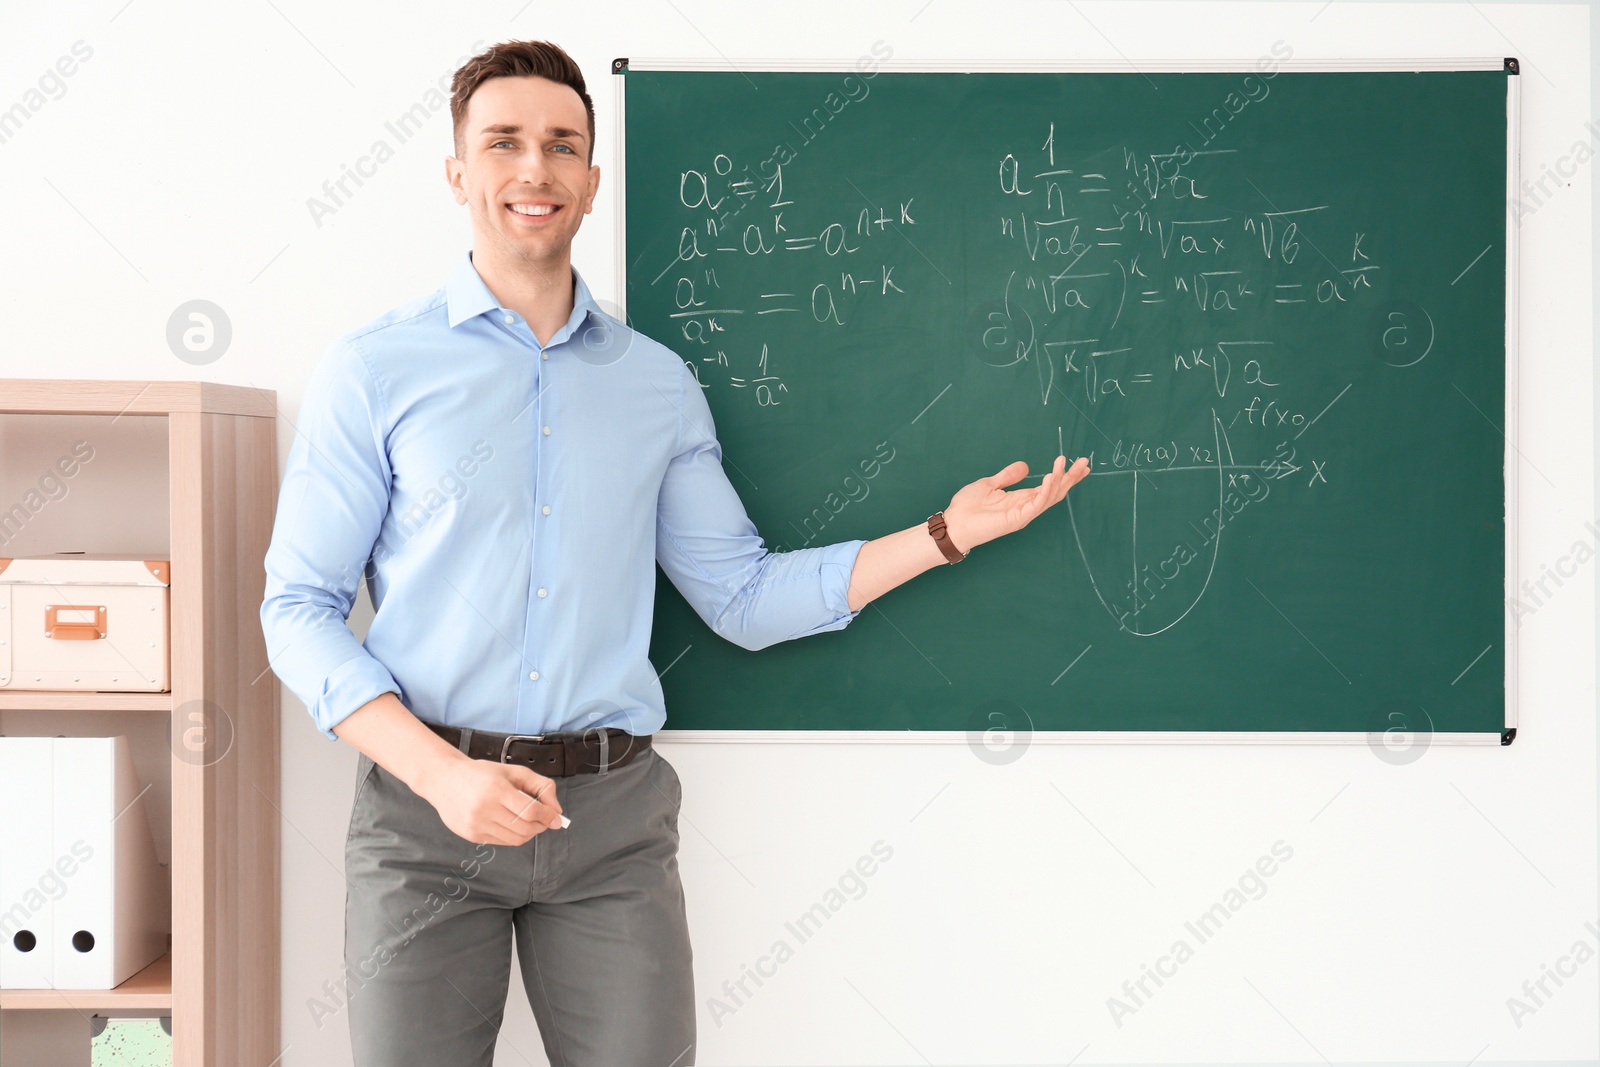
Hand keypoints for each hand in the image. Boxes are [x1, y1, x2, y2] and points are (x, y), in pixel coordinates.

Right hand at [418, 756, 564, 845]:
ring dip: (529, 833)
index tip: (557, 818)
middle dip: (541, 826)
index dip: (548, 816)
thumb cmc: (481, 773)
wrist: (444, 780)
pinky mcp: (471, 836)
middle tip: (545, 820)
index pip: (530, 811)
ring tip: (529, 821)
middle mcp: (484, 809)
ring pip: (515, 839)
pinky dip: (513, 836)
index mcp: (496, 789)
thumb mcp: (513, 771)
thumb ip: (540, 786)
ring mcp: (476, 825)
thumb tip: (557, 811)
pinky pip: (502, 842)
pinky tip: (511, 824)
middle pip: (525, 829)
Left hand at [943, 454, 1089, 553]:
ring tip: (1065, 463)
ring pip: (1049, 497)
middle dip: (1070, 478)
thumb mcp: (990, 484)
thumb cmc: (967, 507)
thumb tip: (1025, 466)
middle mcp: (1026, 507)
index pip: (1049, 487)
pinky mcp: (1017, 519)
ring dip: (1060, 479)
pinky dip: (1046, 490)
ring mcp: (1023, 514)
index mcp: (1021, 499)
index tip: (1078, 464)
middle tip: (1085, 462)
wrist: (953, 523)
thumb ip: (1008, 476)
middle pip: (1055, 492)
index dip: (1064, 475)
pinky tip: (1052, 476)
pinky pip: (1037, 504)